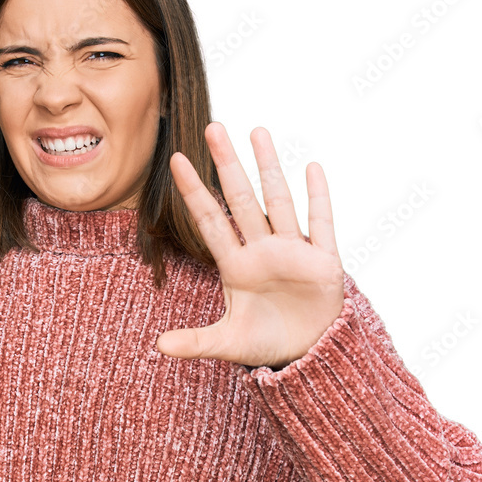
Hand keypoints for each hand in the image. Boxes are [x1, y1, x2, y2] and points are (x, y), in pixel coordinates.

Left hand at [156, 123, 344, 369]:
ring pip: (279, 201)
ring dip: (269, 167)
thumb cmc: (267, 344)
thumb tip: (158, 348)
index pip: (210, 221)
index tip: (177, 160)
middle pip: (242, 199)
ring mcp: (292, 252)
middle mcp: (262, 251)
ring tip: (257, 131)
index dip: (194, 191)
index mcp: (236, 267)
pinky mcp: (323, 261)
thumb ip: (195, 342)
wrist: (309, 354)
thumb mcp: (228, 343)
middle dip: (228, 165)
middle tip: (213, 126)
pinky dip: (318, 197)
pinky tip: (311, 168)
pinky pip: (321, 224)